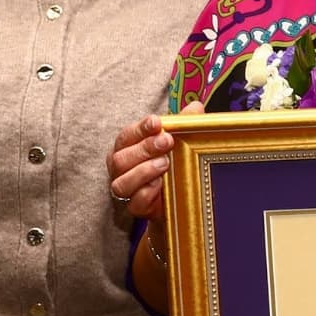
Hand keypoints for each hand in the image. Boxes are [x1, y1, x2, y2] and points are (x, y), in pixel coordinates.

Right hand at [108, 101, 205, 221]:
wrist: (177, 198)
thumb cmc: (171, 162)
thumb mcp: (178, 141)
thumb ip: (183, 124)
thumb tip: (195, 107)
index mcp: (127, 147)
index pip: (127, 135)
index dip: (140, 128)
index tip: (156, 122)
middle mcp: (120, 168)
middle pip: (121, 158)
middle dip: (144, 148)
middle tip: (167, 141)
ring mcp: (126, 189)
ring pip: (121, 182)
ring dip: (143, 171)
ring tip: (164, 163)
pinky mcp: (135, 208)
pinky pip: (134, 202)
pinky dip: (145, 193)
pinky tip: (159, 184)